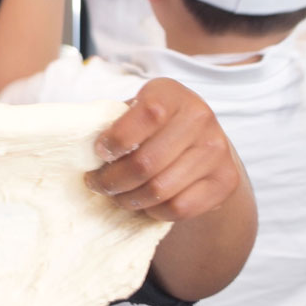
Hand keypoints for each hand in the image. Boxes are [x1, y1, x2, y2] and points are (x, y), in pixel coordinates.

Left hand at [85, 78, 248, 221]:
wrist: (200, 143)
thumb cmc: (152, 127)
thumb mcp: (133, 112)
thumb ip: (113, 123)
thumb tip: (80, 147)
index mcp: (172, 94)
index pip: (147, 115)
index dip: (117, 139)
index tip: (99, 153)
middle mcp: (200, 117)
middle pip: (146, 163)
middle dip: (112, 180)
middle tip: (96, 183)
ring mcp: (217, 150)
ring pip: (160, 190)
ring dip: (128, 199)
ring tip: (116, 195)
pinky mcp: (226, 180)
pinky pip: (179, 208)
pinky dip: (154, 211)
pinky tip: (144, 203)